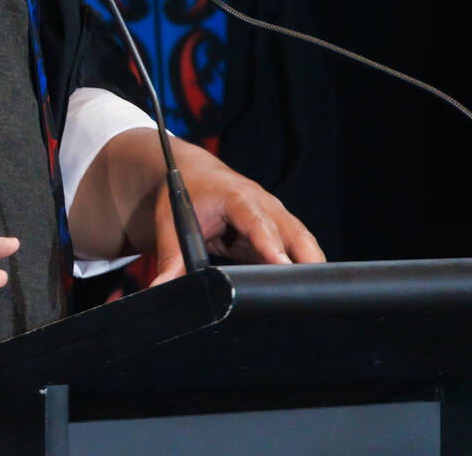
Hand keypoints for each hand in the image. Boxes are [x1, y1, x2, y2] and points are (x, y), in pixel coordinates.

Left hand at [149, 153, 325, 285]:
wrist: (197, 173)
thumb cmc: (186, 193)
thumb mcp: (172, 223)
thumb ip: (170, 257)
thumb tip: (161, 287)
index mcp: (238, 197)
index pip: (258, 222)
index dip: (271, 244)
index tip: (281, 265)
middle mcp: (265, 206)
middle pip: (295, 234)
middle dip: (306, 261)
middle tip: (310, 292)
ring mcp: (276, 219)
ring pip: (303, 245)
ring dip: (309, 269)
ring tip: (310, 299)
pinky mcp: (277, 234)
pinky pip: (295, 254)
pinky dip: (299, 271)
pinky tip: (298, 293)